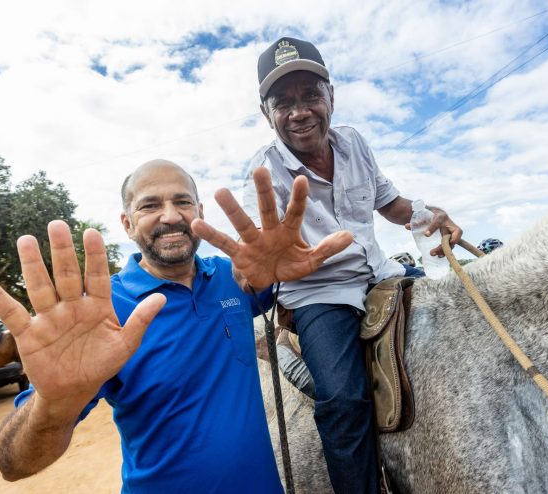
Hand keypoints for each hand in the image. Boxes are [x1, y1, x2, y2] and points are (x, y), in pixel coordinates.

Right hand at [0, 220, 164, 404]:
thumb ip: (140, 321)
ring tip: (26, 240)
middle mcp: (72, 306)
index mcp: (97, 306)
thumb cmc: (101, 365)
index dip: (95, 255)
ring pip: (41, 286)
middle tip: (57, 224)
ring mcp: (50, 317)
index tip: (92, 232)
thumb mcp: (125, 345)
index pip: (97, 275)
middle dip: (63, 250)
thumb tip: (162, 297)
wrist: (74, 392)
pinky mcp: (30, 333)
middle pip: (67, 274)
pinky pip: (12, 312)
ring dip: (33, 264)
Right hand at [191, 167, 352, 288]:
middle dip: (264, 191)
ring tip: (220, 192)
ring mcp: (253, 241)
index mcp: (289, 230)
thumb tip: (350, 236)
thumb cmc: (290, 265)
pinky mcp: (239, 255)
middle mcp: (269, 230)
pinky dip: (212, 235)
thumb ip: (328, 248)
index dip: (298, 197)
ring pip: (242, 223)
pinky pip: (225, 244)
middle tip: (260, 170)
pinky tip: (197, 223)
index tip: (302, 178)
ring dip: (233, 209)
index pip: (295, 211)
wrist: (270, 282)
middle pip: (267, 208)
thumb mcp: (312, 261)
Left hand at [404, 207, 462, 256]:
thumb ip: (415, 222)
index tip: (426, 235)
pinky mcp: (452, 237)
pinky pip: (452, 245)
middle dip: (444, 244)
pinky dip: (447, 251)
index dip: (433, 228)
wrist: (437, 214)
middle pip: (451, 234)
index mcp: (441, 216)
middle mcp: (449, 224)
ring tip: (434, 254)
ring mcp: (452, 231)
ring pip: (452, 242)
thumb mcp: (423, 216)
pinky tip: (439, 256)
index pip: (438, 221)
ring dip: (444, 250)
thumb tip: (407, 226)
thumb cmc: (430, 215)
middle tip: (432, 252)